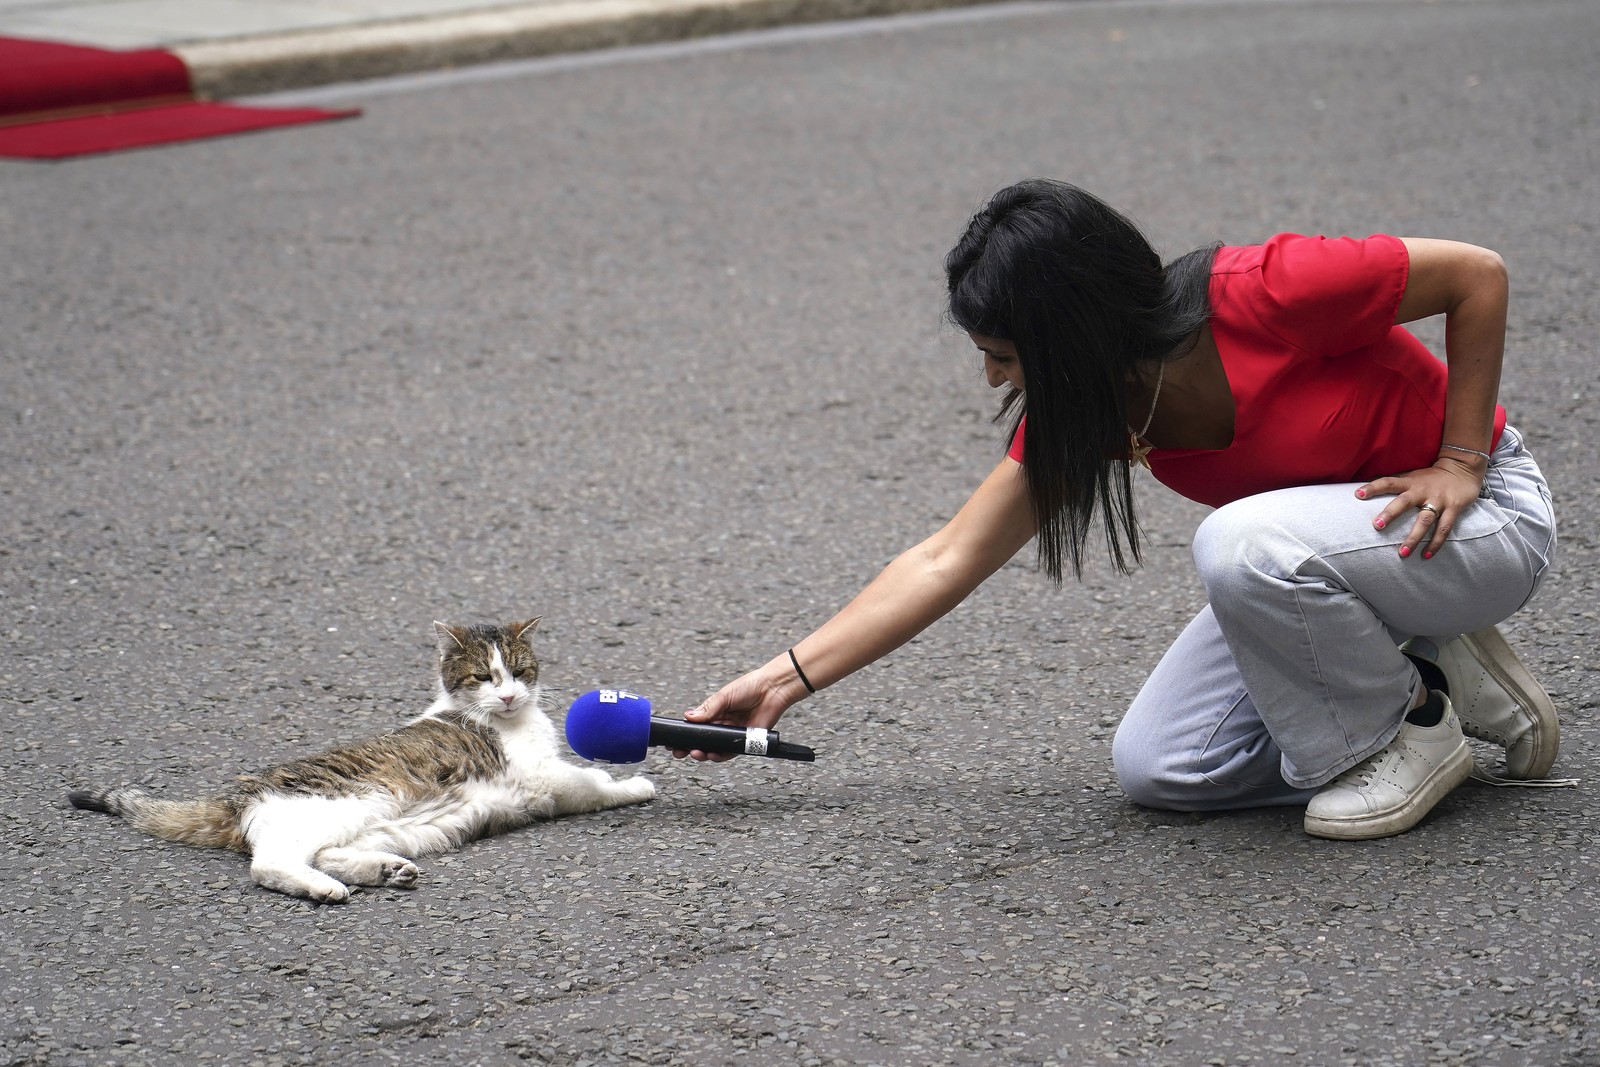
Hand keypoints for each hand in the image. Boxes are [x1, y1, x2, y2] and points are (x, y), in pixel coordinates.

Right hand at [676, 664, 794, 761]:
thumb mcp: (724, 696)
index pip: (696, 728)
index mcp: (715, 713)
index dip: (684, 736)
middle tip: (679, 752)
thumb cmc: (750, 687)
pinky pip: (730, 753)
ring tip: (696, 753)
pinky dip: (721, 756)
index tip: (672, 742)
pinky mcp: (745, 741)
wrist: (772, 690)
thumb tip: (687, 717)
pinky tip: (713, 755)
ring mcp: (733, 734)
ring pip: (714, 749)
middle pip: (703, 741)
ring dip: (704, 754)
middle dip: (689, 748)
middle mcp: (722, 725)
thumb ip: (707, 709)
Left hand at [1356, 455, 1485, 558]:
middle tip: (1377, 526)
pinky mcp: (1454, 508)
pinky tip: (1426, 555)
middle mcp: (1422, 491)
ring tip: (1402, 553)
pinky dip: (1436, 543)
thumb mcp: (1413, 476)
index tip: (1357, 494)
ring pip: (1425, 520)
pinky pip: (1444, 528)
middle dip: (1391, 513)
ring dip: (1413, 537)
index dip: (1373, 487)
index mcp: (1410, 482)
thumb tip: (1366, 488)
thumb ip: (1395, 483)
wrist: (1463, 468)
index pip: (1388, 482)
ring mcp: (1439, 500)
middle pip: (1404, 502)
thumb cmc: (1431, 477)